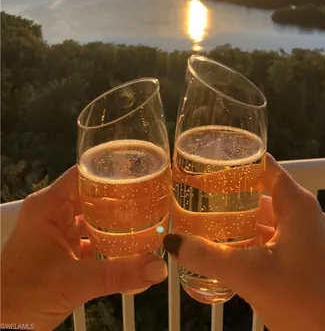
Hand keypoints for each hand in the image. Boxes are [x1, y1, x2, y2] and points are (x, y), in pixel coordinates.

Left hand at [1, 166, 167, 329]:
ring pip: (93, 217)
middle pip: (92, 194)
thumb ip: (118, 274)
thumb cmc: (21, 297)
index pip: (84, 175)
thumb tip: (158, 267)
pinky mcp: (62, 250)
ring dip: (116, 221)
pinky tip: (131, 247)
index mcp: (49, 206)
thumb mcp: (73, 282)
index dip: (110, 171)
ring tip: (148, 218)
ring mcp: (57, 232)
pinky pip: (90, 238)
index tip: (140, 172)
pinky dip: (109, 242)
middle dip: (121, 198)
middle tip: (152, 197)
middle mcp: (53, 213)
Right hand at [164, 154, 324, 330]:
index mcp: (295, 203)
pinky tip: (223, 248)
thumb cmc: (305, 297)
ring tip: (201, 217)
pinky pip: (268, 238)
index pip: (262, 166)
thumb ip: (208, 257)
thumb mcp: (250, 274)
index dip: (235, 160)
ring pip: (263, 218)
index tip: (205, 161)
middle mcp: (299, 213)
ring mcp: (301, 236)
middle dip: (228, 193)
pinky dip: (246, 239)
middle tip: (194, 192)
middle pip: (259, 192)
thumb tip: (172, 241)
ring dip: (236, 218)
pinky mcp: (300, 257)